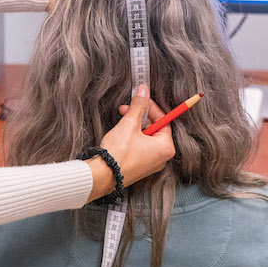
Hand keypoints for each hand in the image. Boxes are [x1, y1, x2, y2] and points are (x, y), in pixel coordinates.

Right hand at [85, 85, 174, 200]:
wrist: (101, 176)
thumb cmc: (119, 153)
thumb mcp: (129, 124)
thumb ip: (139, 106)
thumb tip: (144, 90)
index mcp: (166, 148)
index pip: (163, 120)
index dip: (151, 107)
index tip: (141, 99)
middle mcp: (161, 158)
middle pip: (154, 128)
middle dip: (140, 116)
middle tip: (126, 108)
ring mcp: (150, 164)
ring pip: (146, 137)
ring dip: (134, 125)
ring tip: (121, 118)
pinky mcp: (139, 167)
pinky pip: (140, 147)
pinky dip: (132, 137)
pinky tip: (121, 132)